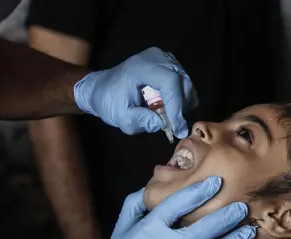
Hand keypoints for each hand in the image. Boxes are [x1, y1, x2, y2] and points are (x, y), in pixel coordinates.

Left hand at [74, 47, 196, 137]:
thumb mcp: (120, 117)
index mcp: (142, 66)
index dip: (176, 105)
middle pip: (182, 82)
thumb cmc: (110, 101)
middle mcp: (157, 57)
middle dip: (181, 107)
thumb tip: (161, 123)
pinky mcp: (169, 63)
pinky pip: (184, 82)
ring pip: (186, 83)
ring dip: (182, 104)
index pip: (169, 81)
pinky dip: (182, 98)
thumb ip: (139, 121)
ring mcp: (165, 58)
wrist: (103, 87)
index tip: (177, 128)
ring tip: (168, 116)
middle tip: (174, 127)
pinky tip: (169, 107)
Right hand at [83, 177, 254, 238]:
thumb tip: (154, 183)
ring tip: (249, 231)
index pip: (177, 204)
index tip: (217, 182)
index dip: (199, 191)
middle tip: (242, 207)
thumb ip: (136, 203)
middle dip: (225, 216)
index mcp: (149, 230)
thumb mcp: (121, 227)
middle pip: (202, 229)